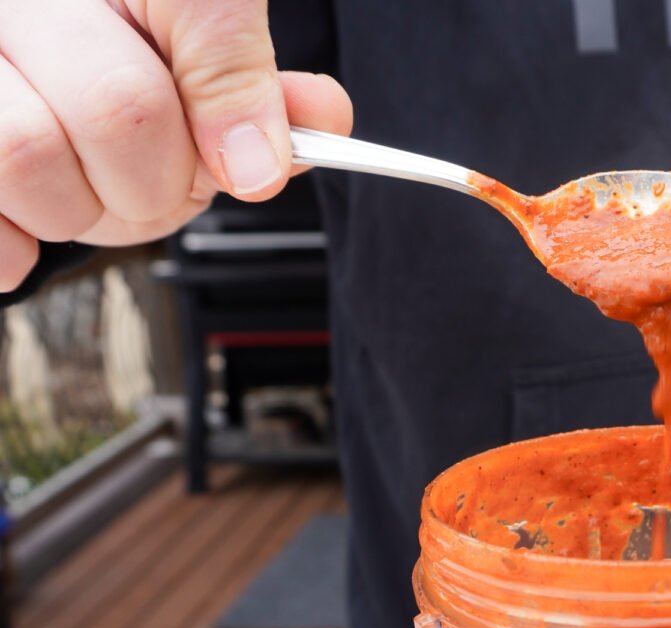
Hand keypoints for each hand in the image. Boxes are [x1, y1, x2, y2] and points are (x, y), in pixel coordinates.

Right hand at [0, 0, 351, 289]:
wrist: (24, 42)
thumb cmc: (111, 52)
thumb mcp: (189, 49)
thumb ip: (251, 82)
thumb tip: (324, 117)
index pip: (204, 10)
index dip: (236, 104)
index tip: (249, 168)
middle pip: (122, 111)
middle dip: (160, 181)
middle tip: (153, 180)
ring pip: (27, 155)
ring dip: (82, 210)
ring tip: (86, 186)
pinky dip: (13, 245)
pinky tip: (30, 222)